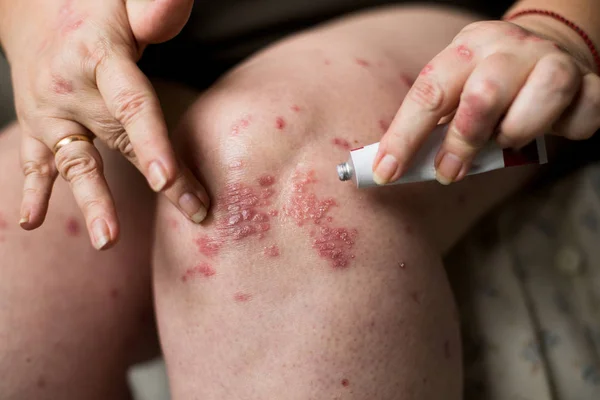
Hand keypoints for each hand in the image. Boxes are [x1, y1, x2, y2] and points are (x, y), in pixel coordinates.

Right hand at [1, 0, 207, 249]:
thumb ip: (153, 8)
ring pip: (75, 161)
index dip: (150, 141)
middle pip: (120, 140)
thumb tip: (173, 9)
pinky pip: (35, 162)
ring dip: (93, 201)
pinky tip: (32, 222)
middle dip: (161, 179)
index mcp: (98, 55)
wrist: (36, 6)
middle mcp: (70, 88)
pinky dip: (34, 191)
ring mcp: (48, 111)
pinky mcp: (36, 126)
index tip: (166, 179)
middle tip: (191, 212)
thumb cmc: (99, 5)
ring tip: (107, 240)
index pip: (130, 102)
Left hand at [372, 19, 599, 184]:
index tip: (388, 172)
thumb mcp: (456, 91)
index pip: (429, 92)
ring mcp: (552, 60)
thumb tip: (396, 166)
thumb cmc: (491, 83)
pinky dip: (565, 131)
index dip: (405, 136)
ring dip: (518, 132)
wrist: (550, 48)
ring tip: (508, 137)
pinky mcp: (590, 82)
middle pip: (483, 95)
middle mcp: (509, 47)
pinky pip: (582, 116)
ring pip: (543, 95)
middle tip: (448, 173)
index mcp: (466, 49)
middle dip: (462, 143)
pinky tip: (553, 127)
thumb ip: (434, 125)